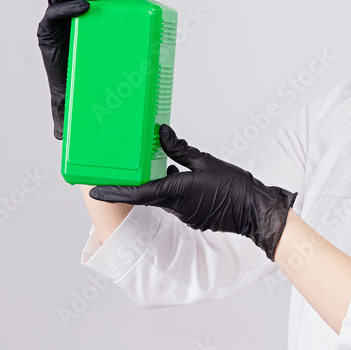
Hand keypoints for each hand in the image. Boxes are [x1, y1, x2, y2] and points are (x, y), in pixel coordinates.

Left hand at [36, 0, 140, 139]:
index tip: (84, 10)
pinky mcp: (95, 2)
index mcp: (50, 36)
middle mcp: (59, 17)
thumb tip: (61, 133)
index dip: (65, 8)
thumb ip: (63, 112)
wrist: (81, 76)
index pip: (51, 13)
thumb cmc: (74, 87)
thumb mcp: (66, 100)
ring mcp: (76, 6)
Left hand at [89, 124, 296, 261]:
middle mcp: (175, 207)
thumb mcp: (205, 161)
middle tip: (120, 170)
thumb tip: (163, 133)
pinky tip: (178, 175)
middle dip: (134, 184)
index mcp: (174, 192)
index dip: (113, 191)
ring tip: (154, 166)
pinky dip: (172, 189)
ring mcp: (184, 214)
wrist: (255, 211)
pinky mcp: (193, 216)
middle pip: (146, 194)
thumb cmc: (234, 187)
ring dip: (156, 184)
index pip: (136, 193)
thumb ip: (180, 149)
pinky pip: (175, 201)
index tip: (94, 191)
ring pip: (161, 197)